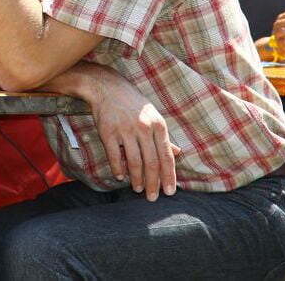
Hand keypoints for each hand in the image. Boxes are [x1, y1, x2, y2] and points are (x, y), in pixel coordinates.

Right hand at [89, 78, 179, 201]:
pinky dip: (118, 169)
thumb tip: (177, 153)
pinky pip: (115, 156)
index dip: (169, 176)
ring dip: (137, 179)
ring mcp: (125, 130)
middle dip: (153, 183)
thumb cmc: (133, 103)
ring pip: (135, 162)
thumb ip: (163, 137)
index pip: (166, 157)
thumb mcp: (153, 116)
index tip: (170, 192)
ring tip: (137, 189)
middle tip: (152, 197)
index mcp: (158, 125)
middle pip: (152, 163)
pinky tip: (121, 176)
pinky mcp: (108, 132)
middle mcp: (144, 128)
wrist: (107, 87)